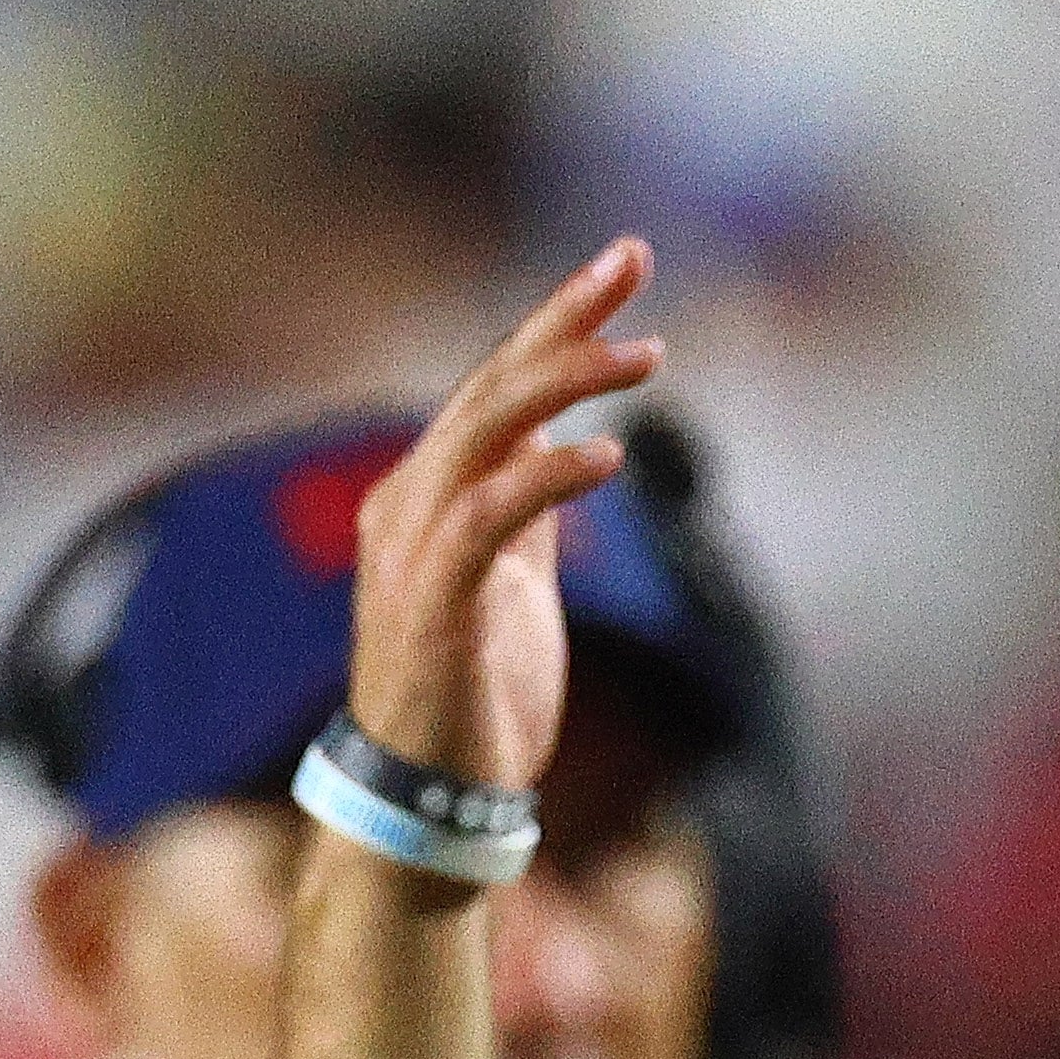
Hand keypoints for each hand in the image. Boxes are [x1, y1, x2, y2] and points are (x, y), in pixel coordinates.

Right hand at [346, 236, 659, 794]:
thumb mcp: (514, 583)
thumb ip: (529, 511)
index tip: (626, 261)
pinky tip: (607, 458)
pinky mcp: (432, 602)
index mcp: (434, 492)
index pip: (499, 385)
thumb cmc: (475, 692)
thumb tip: (565, 447)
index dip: (558, 319)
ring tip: (647, 356)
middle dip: (564, 318)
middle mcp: (412, 503)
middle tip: (633, 261)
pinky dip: (546, 480)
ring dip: (567, 384)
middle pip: (492, 385)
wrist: (428, 796)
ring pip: (486, 433)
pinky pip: (487, 519)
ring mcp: (414, 549)